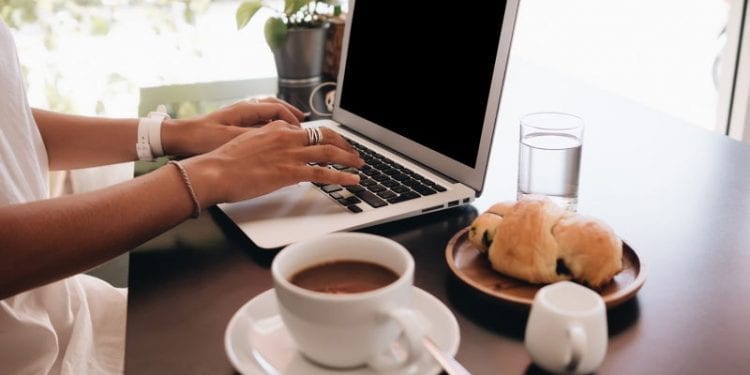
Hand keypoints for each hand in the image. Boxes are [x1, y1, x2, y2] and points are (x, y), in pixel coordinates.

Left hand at [161, 97, 304, 156]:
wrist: (179, 138)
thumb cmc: (202, 138)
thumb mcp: (235, 139)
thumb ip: (259, 136)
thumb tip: (279, 137)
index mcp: (246, 108)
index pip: (278, 108)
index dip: (293, 119)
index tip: (302, 130)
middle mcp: (244, 108)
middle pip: (274, 106)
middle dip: (290, 114)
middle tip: (303, 123)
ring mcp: (238, 115)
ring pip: (266, 112)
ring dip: (280, 119)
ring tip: (290, 128)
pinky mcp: (232, 123)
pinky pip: (258, 120)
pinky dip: (269, 125)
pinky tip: (271, 136)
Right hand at [183, 121, 363, 205]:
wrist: (214, 171)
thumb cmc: (225, 162)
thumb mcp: (248, 144)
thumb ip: (268, 145)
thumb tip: (277, 155)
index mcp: (276, 128)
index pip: (307, 129)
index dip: (325, 137)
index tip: (333, 143)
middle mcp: (286, 136)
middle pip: (324, 135)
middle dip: (343, 143)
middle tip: (354, 152)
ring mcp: (289, 154)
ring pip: (328, 151)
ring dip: (348, 158)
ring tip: (360, 164)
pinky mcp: (290, 172)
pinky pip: (323, 173)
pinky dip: (342, 176)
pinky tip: (353, 180)